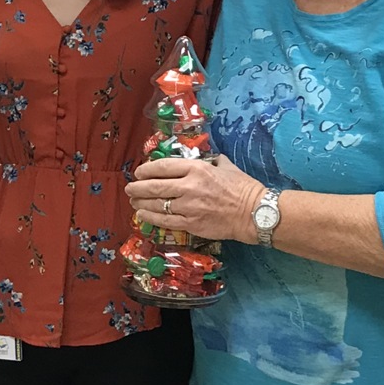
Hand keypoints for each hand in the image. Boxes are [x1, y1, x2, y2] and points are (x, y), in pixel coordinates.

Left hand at [124, 154, 264, 244]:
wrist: (254, 213)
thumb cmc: (242, 187)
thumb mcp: (225, 166)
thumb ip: (209, 161)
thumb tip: (201, 160)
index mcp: (197, 168)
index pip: (163, 167)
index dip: (146, 170)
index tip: (139, 172)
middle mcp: (189, 186)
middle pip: (155, 186)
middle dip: (138, 187)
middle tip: (130, 188)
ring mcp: (189, 207)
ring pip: (157, 204)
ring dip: (141, 203)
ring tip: (133, 202)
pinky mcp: (191, 224)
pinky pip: (165, 221)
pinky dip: (151, 218)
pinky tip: (143, 215)